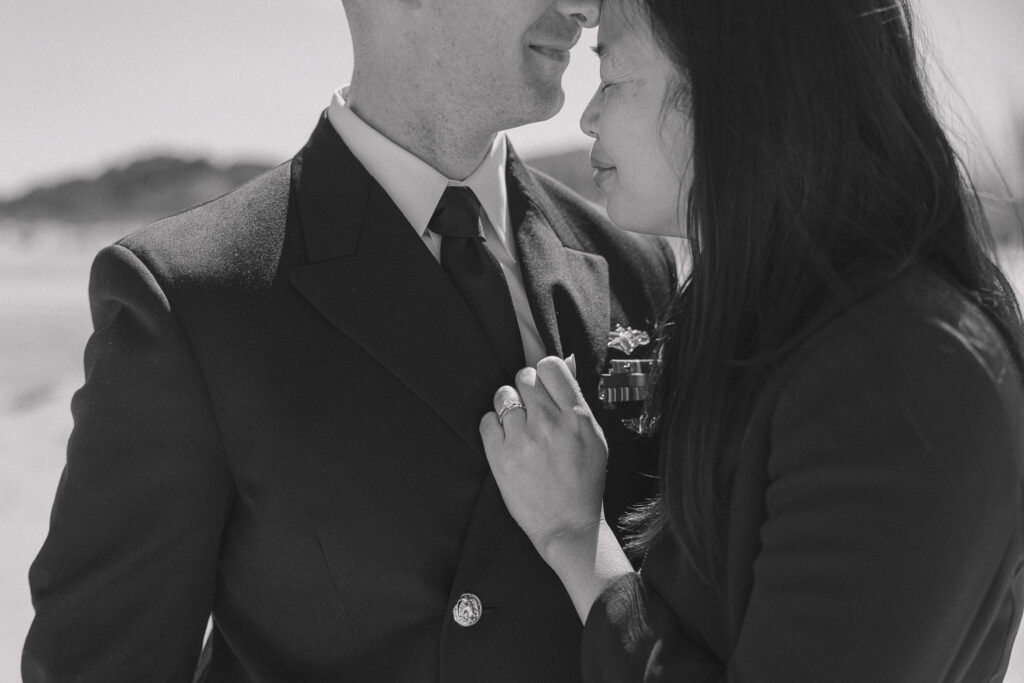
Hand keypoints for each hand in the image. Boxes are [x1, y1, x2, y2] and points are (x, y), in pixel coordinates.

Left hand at [479, 356, 607, 561]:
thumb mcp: (594, 438)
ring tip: (517, 425)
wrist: (567, 525)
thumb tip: (563, 366)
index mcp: (577, 417)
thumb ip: (576, 403)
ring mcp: (523, 439)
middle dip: (526, 389)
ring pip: (503, 395)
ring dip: (508, 406)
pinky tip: (505, 439)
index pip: (550, 367)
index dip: (544, 374)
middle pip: (524, 377)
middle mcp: (549, 423)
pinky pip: (486, 420)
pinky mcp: (500, 457)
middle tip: (530, 408)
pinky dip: (493, 425)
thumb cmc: (583, 482)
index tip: (543, 386)